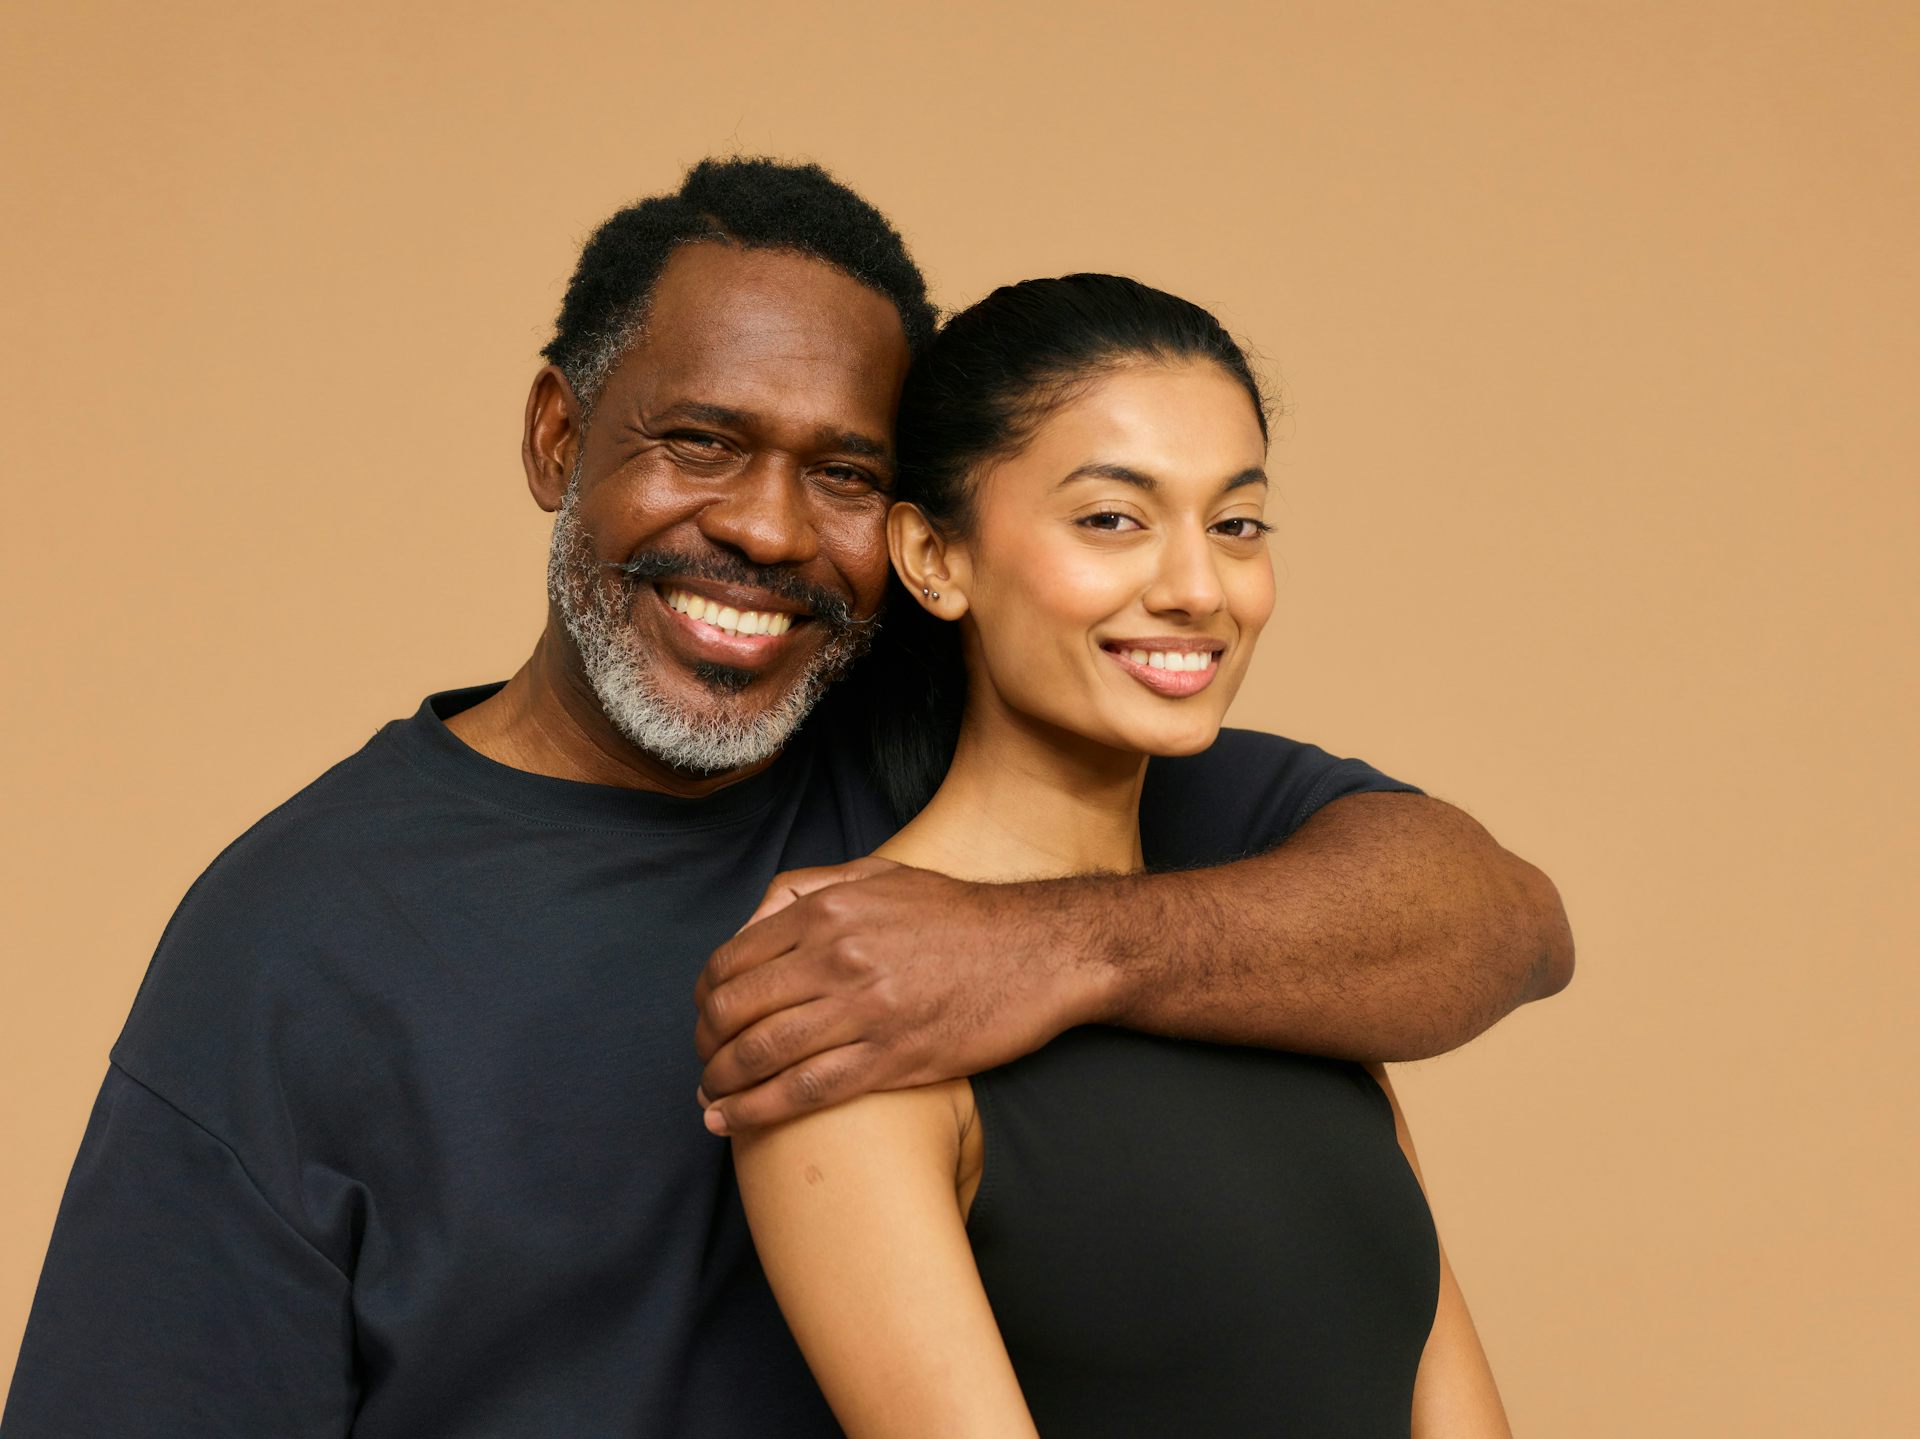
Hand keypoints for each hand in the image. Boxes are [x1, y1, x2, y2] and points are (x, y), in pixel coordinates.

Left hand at [693, 861, 1103, 1133]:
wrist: (1040, 951)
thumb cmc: (960, 915)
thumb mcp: (881, 874)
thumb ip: (813, 888)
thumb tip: (758, 919)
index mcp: (828, 911)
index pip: (731, 961)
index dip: (705, 999)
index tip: (707, 1019)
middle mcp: (838, 957)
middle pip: (734, 1011)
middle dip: (706, 1045)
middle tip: (707, 1063)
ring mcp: (865, 1010)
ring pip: (761, 1054)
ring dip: (721, 1084)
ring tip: (710, 1101)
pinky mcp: (894, 1058)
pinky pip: (805, 1091)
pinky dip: (756, 1111)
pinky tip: (733, 1123)